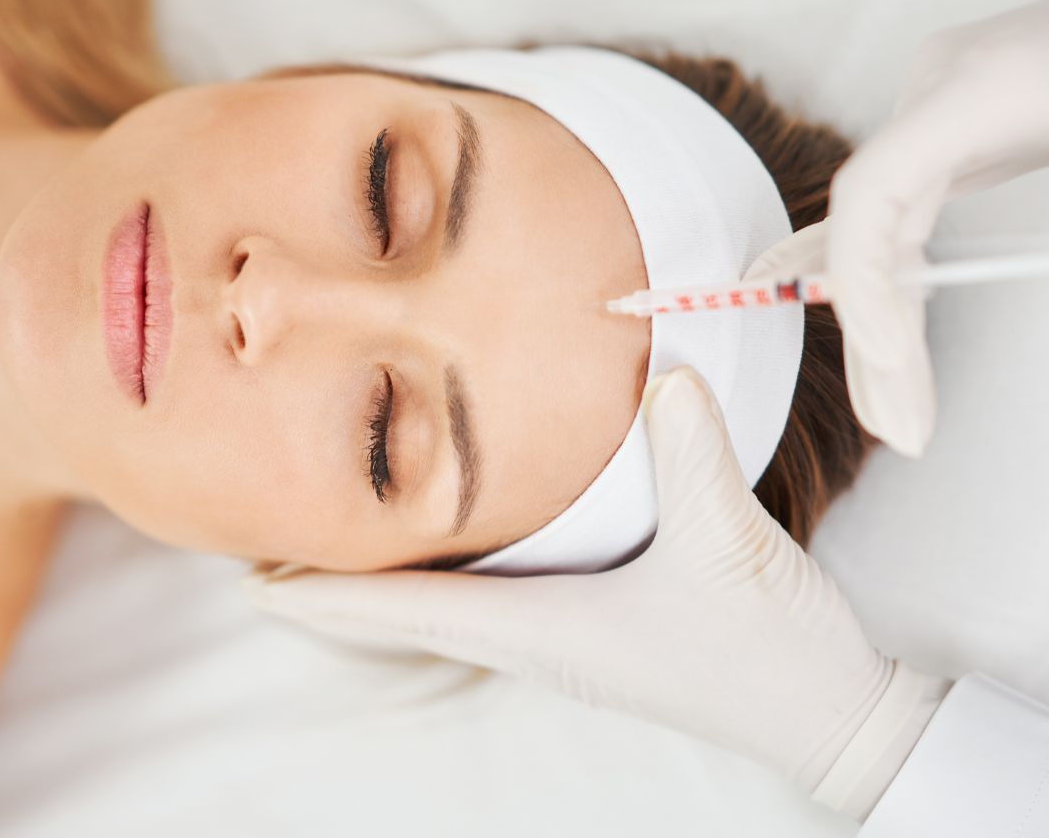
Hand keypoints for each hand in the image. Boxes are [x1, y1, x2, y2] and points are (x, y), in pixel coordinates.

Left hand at [245, 366, 947, 818]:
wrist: (826, 709)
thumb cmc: (771, 650)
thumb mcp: (731, 544)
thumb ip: (694, 455)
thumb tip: (668, 374)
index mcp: (548, 629)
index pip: (412, 614)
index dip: (332, 597)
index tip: (257, 585)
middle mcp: (542, 635)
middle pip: (411, 612)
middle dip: (340, 585)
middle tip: (272, 547)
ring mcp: (569, 632)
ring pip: (450, 603)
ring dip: (390, 578)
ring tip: (338, 541)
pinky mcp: (599, 621)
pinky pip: (499, 592)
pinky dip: (451, 569)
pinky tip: (454, 542)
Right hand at [825, 0, 1048, 455]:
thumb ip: (1045, 235)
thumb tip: (936, 306)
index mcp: (977, 89)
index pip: (869, 190)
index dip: (862, 281)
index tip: (888, 359)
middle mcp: (938, 95)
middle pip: (869, 231)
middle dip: (875, 336)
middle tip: (898, 428)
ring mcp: (939, 109)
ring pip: (880, 234)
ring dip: (882, 324)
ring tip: (898, 412)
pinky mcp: (954, 127)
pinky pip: (902, 219)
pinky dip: (895, 286)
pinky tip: (886, 341)